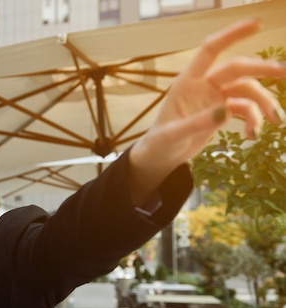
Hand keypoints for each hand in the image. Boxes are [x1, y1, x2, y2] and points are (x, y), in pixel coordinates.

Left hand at [129, 18, 285, 204]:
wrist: (161, 158)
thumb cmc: (160, 143)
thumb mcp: (173, 135)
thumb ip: (196, 123)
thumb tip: (225, 110)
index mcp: (187, 83)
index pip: (210, 50)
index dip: (232, 35)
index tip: (257, 25)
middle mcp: (203, 86)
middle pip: (237, 69)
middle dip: (261, 70)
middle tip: (284, 73)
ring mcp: (214, 98)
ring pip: (247, 90)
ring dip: (264, 103)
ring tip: (276, 123)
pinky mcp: (222, 112)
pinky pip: (246, 109)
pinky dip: (255, 120)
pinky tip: (254, 135)